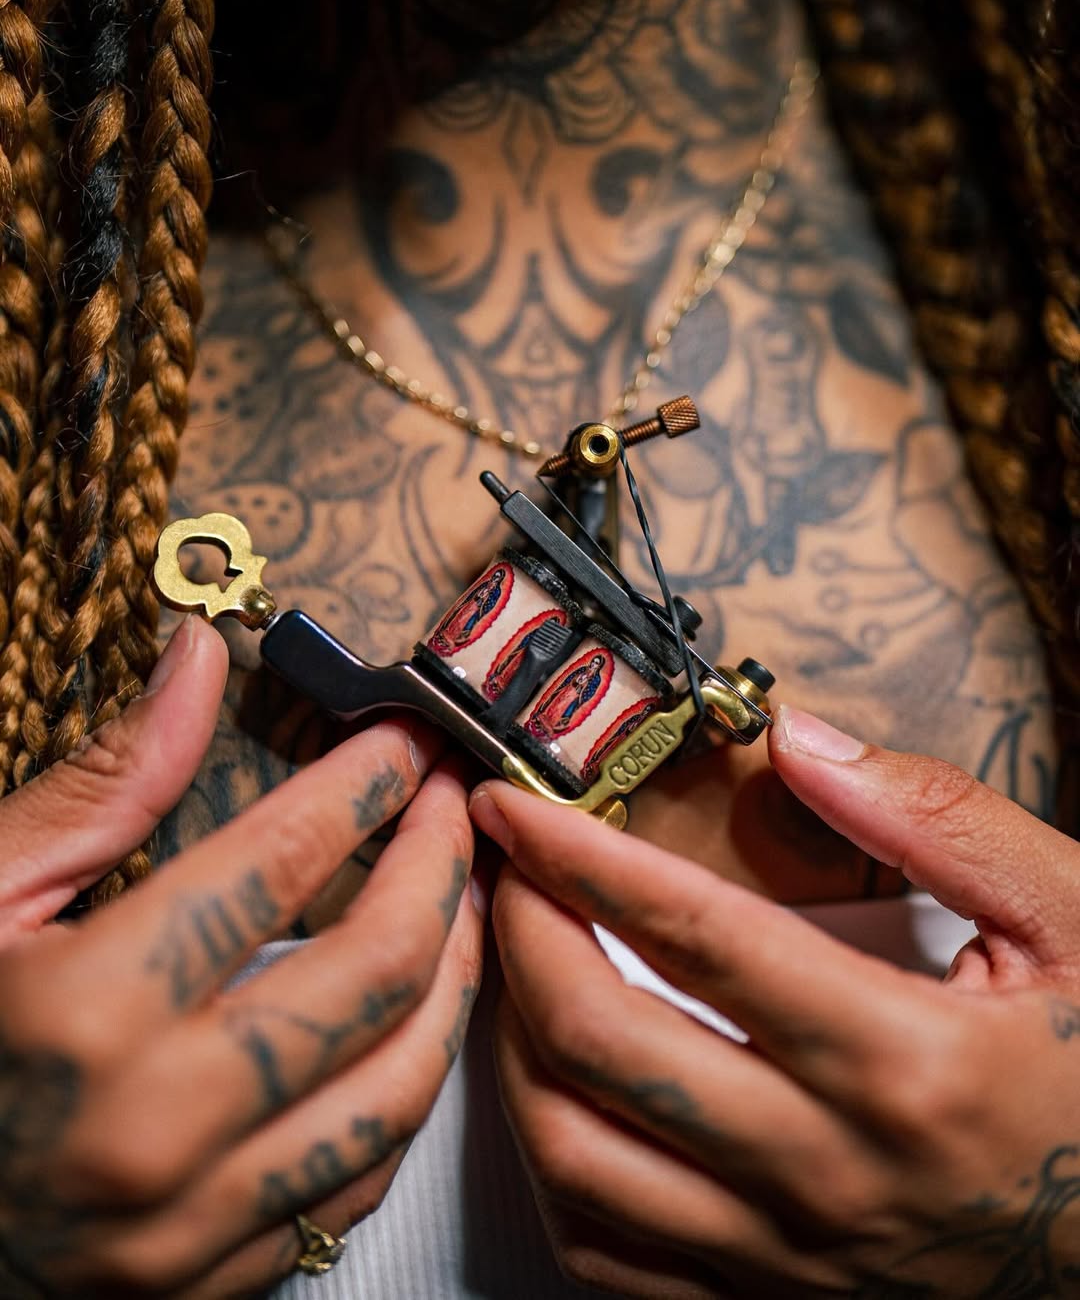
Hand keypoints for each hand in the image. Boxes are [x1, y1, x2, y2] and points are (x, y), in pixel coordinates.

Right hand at [0, 617, 481, 1298]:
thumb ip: (103, 784)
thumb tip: (198, 661)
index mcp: (84, 1012)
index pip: (279, 862)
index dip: (363, 784)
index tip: (402, 744)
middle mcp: (153, 1128)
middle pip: (375, 971)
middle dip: (439, 862)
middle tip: (453, 801)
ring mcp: (190, 1222)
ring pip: (401, 1085)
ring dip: (456, 974)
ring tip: (460, 896)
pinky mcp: (209, 1280)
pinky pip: (362, 1178)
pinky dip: (406, 1083)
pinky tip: (410, 1018)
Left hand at [471, 705, 1079, 1297]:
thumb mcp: (1072, 918)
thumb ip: (938, 819)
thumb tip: (803, 745)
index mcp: (903, 1058)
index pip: (692, 934)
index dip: (579, 854)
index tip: (515, 802)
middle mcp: (827, 1168)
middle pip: (601, 1042)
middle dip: (522, 932)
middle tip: (508, 864)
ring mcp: (787, 1252)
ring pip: (575, 1151)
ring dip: (515, 1041)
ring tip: (522, 960)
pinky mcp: (769, 1299)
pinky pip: (605, 1247)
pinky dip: (553, 1156)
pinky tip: (562, 1083)